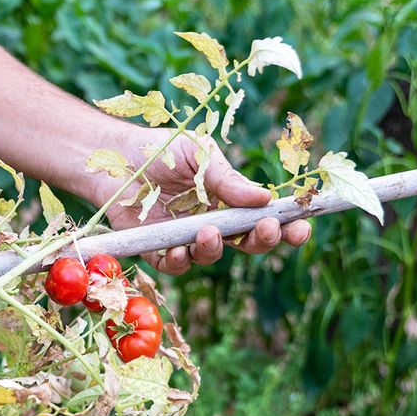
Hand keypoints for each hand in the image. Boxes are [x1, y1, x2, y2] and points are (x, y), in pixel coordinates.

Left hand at [94, 127, 310, 274]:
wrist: (115, 155)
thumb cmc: (162, 151)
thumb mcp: (199, 155)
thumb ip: (227, 179)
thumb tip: (265, 198)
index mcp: (230, 200)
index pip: (265, 219)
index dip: (287, 227)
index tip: (302, 226)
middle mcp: (212, 222)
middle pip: (246, 243)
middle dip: (262, 241)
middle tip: (265, 229)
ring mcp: (185, 238)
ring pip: (210, 256)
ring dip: (214, 248)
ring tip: (209, 232)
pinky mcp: (156, 248)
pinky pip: (174, 264)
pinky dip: (179, 261)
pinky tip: (180, 250)